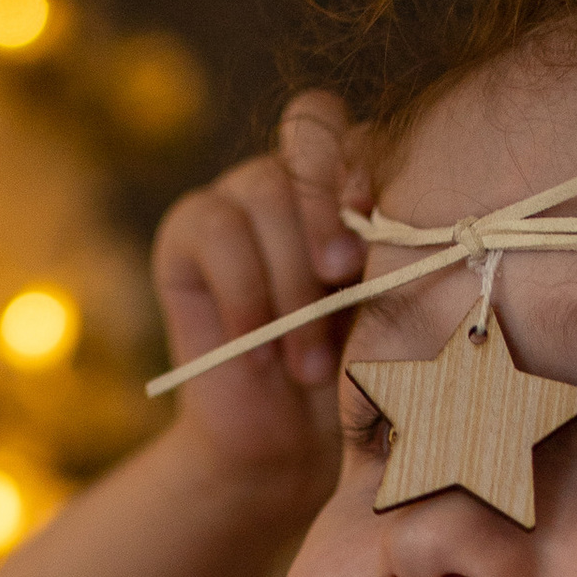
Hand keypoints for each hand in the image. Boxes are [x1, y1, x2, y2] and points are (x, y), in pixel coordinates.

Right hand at [150, 89, 359, 502]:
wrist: (289, 447)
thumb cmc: (356, 381)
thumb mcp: (389, 313)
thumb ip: (389, 250)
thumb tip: (382, 210)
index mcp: (355, 179)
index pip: (360, 129)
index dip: (366, 168)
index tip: (381, 237)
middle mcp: (296, 174)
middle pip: (310, 132)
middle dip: (327, 208)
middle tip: (341, 277)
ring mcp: (238, 196)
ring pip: (265, 188)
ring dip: (290, 280)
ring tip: (308, 362)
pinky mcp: (187, 231)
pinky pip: (215, 228)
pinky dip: (245, 292)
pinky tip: (259, 348)